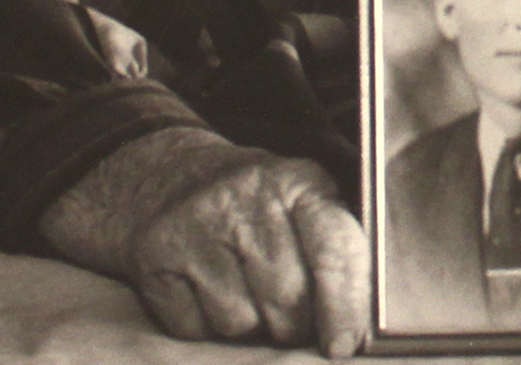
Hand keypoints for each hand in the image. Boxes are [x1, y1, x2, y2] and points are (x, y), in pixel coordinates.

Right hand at [42, 126, 369, 355]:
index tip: (344, 344)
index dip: (345, 306)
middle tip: (292, 318)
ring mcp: (197, 228)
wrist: (169, 177)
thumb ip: (339, 244)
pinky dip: (207, 329)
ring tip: (248, 296)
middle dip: (296, 325)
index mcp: (297, 182)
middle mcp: (245, 200)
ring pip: (240, 321)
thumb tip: (362, 316)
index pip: (334, 250)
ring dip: (251, 327)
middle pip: (287, 298)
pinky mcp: (157, 259)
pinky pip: (195, 329)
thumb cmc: (257, 203)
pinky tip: (209, 296)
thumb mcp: (305, 197)